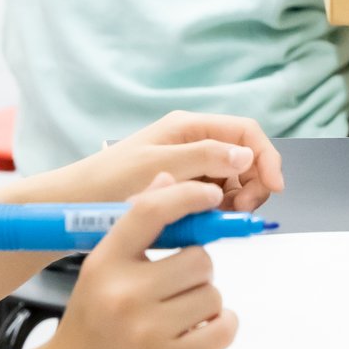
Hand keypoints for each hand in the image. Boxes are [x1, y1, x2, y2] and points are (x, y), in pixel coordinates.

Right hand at [37, 174, 237, 348]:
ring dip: (206, 304)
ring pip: (212, 294)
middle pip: (199, 259)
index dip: (187, 196)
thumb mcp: (100, 273)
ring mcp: (145, 329)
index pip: (150, 211)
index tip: (209, 195)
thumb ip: (135, 229)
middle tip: (180, 288)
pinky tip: (201, 331)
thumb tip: (167, 179)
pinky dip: (221, 327)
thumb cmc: (88, 328)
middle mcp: (123, 292)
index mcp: (104, 263)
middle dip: (199, 272)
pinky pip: (222, 328)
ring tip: (181, 317)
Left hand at [68, 110, 285, 211]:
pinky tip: (206, 222)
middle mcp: (193, 142)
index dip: (266, 157)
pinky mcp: (183, 190)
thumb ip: (205, 158)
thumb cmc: (107, 181)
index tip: (275, 187)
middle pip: (245, 158)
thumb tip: (247, 156)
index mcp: (189, 127)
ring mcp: (189, 167)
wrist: (73, 205)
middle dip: (253, 183)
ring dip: (237, 200)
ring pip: (233, 181)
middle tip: (241, 211)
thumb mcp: (159, 166)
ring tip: (219, 219)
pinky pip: (215, 197)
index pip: (245, 132)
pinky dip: (219, 210)